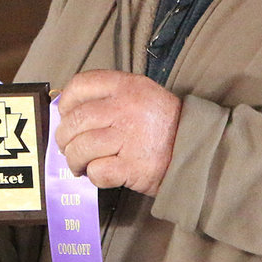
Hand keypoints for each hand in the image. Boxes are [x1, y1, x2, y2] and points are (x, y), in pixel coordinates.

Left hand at [56, 69, 181, 195]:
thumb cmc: (164, 126)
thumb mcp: (142, 95)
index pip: (80, 85)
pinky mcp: (133, 166)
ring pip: (81, 147)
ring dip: (75, 160)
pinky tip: (102, 173)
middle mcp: (126, 108)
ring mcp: (129, 137)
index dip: (66, 103)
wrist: (196, 150)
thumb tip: (71, 112)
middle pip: (76, 121)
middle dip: (65, 138)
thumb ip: (110, 98)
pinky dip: (94, 176)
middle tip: (68, 147)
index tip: (65, 116)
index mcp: (126, 86)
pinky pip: (97, 171)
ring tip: (81, 165)